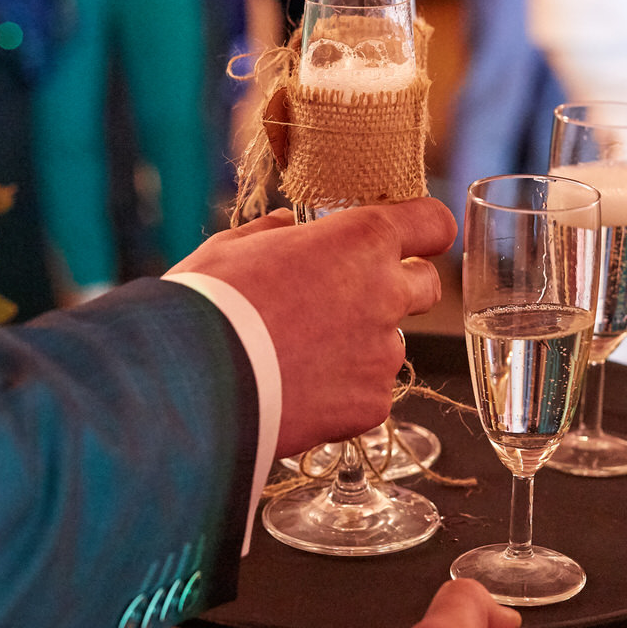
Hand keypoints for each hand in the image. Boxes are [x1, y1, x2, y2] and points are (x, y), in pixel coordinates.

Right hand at [167, 199, 455, 456]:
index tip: (417, 239)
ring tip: (299, 359)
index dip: (425, 230)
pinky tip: (297, 393)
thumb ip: (273, 233)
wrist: (194, 382)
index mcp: (359, 241)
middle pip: (427, 285)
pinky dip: (342, 395)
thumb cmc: (209, 305)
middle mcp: (385, 293)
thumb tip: (286, 227)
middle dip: (399, 289)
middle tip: (348, 301)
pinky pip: (368, 394)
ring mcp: (382, 353)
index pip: (432, 223)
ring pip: (389, 345)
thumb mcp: (232, 247)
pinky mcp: (371, 404)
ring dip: (360, 347)